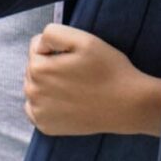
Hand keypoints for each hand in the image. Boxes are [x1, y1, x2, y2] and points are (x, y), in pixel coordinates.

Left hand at [24, 23, 160, 137]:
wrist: (127, 105)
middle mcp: (32, 92)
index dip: (57, 49)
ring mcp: (38, 112)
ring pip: (35, 88)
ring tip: (74, 88)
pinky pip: (36, 109)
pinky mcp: (45, 126)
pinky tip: (67, 103)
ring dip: (48, 85)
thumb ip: (53, 33)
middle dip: (51, 67)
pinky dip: (47, 105)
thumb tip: (38, 44)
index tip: (76, 58)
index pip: (36, 48)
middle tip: (78, 74)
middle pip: (34, 69)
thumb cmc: (108, 70)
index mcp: (38, 68)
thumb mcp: (84, 39)